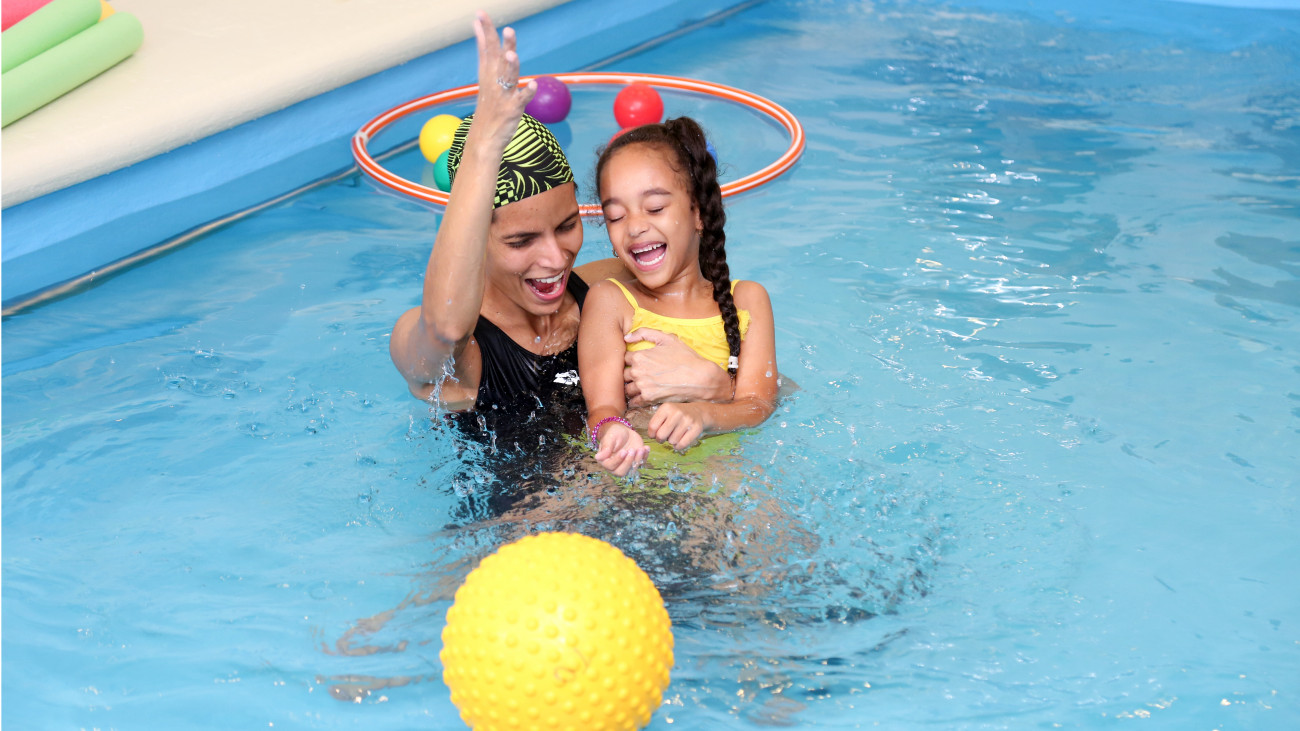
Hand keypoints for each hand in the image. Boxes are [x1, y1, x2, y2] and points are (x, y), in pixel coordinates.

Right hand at [471, 11, 535, 149]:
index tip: (480, 14)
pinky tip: (533, 83)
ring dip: (511, 66)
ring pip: (508, 78)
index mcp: (487, 75)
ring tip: (513, 54)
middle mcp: (494, 83)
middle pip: (497, 59)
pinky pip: (521, 99)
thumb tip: (480, 32)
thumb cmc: (488, 107)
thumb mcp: (485, 80)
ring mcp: (503, 96)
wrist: (483, 140)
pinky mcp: (512, 110)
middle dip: (500, 45)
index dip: (484, 31)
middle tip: (506, 29)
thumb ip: (486, 55)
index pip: (485, 49)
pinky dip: (527, 91)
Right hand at [594, 422, 648, 476]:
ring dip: (638, 460)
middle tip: (632, 450)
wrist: (624, 432)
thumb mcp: (609, 438)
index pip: (610, 466)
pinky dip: (645, 457)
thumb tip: (597, 457)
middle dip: (628, 462)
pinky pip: (641, 464)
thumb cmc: (614, 433)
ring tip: (641, 448)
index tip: (624, 451)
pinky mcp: (635, 462)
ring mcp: (626, 465)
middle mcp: (615, 466)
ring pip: (632, 470)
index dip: (618, 460)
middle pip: (621, 472)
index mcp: (605, 461)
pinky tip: (646, 448)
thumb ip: (606, 448)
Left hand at [623, 328, 732, 406]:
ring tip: (641, 387)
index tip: (637, 363)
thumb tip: (626, 337)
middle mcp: (638, 371)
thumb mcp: (667, 339)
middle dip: (630, 375)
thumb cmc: (685, 357)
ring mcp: (642, 386)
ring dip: (632, 388)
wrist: (700, 377)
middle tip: (640, 376)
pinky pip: (634, 401)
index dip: (631, 361)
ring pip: (626, 389)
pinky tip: (643, 396)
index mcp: (639, 356)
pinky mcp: (648, 398)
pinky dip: (636, 400)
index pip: (624, 359)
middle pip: (623, 374)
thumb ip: (644, 333)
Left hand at [647, 403, 705, 450]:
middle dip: (660, 439)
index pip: (652, 426)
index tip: (655, 435)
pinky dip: (678, 446)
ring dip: (672, 441)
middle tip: (664, 437)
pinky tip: (679, 441)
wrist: (698, 412)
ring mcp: (687, 420)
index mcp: (666, 408)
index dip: (652, 434)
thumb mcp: (666, 413)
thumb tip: (652, 436)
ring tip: (675, 435)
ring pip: (672, 441)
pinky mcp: (696, 428)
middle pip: (661, 435)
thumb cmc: (677, 415)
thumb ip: (656, 422)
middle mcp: (677, 413)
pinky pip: (682, 444)